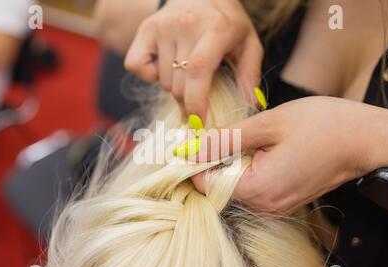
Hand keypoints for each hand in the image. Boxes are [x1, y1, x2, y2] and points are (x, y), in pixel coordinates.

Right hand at [124, 0, 262, 119]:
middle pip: (179, 85)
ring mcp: (163, 26)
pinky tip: (163, 67)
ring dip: (173, 86)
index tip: (198, 122)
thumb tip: (251, 103)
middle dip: (188, 102)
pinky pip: (136, 66)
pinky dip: (148, 75)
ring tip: (185, 71)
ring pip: (162, 81)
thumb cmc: (226, 22)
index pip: (198, 71)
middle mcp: (186, 25)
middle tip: (197, 101)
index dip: (195, 102)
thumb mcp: (248, 42)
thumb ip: (250, 73)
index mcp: (216, 28)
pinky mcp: (146, 29)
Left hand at [191, 96, 387, 213]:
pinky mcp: (283, 200)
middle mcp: (265, 206)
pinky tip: (260, 147)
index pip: (206, 184)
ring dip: (233, 161)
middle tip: (223, 130)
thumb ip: (227, 138)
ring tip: (248, 136)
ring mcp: (276, 206)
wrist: (366, 139)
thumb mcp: (269, 124)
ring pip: (236, 185)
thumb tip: (191, 148)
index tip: (193, 139)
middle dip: (215, 159)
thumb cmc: (324, 126)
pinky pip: (253, 186)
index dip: (195, 161)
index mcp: (259, 190)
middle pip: (220, 186)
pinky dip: (248, 167)